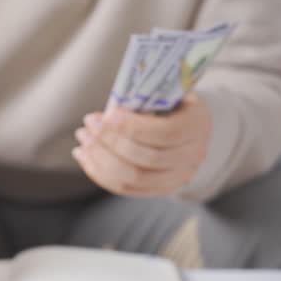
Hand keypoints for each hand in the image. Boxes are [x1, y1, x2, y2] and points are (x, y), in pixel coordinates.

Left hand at [72, 94, 211, 196]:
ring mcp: (177, 178)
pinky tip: (85, 156)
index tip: (107, 115)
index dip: (132, 126)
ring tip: (83, 140)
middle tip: (88, 124)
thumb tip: (109, 111)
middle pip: (146, 158)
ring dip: (101, 159)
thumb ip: (146, 97)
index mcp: (196, 126)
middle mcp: (191, 157)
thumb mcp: (168, 91)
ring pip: (134, 178)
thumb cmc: (173, 101)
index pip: (164, 133)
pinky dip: (101, 174)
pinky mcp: (160, 189)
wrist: (192, 127)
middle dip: (111, 141)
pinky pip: (126, 188)